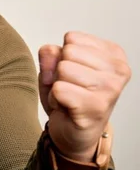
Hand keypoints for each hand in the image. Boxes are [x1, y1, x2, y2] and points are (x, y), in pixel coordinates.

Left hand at [38, 31, 130, 161]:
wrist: (72, 132)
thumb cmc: (68, 95)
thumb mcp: (55, 67)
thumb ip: (51, 53)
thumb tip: (51, 51)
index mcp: (113, 54)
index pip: (72, 38)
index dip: (62, 56)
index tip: (72, 74)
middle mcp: (118, 70)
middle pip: (67, 52)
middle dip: (59, 71)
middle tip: (69, 87)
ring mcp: (110, 89)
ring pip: (63, 69)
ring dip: (57, 85)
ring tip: (69, 97)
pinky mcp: (96, 106)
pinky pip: (59, 89)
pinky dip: (55, 98)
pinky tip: (67, 107)